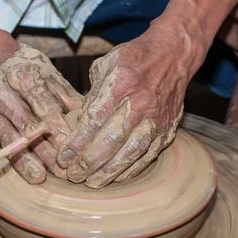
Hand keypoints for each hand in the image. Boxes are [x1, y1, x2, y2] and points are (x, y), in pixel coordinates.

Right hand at [0, 43, 82, 183]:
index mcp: (24, 78)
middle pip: (27, 126)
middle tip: (62, 170)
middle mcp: (3, 94)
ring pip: (7, 139)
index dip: (57, 128)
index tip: (72, 147)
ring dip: (22, 161)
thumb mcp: (51, 76)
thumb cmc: (30, 72)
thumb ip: (68, 97)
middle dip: (45, 150)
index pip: (43, 106)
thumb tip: (90, 118)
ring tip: (38, 178)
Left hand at [56, 33, 191, 187]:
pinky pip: (149, 154)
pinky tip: (116, 178)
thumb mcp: (105, 65)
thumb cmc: (133, 58)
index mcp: (121, 84)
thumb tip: (77, 121)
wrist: (173, 53)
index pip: (94, 120)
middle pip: (111, 140)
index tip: (64, 157)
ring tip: (92, 183)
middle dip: (89, 162)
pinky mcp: (168, 128)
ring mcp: (156, 118)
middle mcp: (140, 103)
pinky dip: (132, 169)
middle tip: (73, 176)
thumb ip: (90, 94)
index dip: (77, 143)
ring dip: (110, 172)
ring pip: (131, 152)